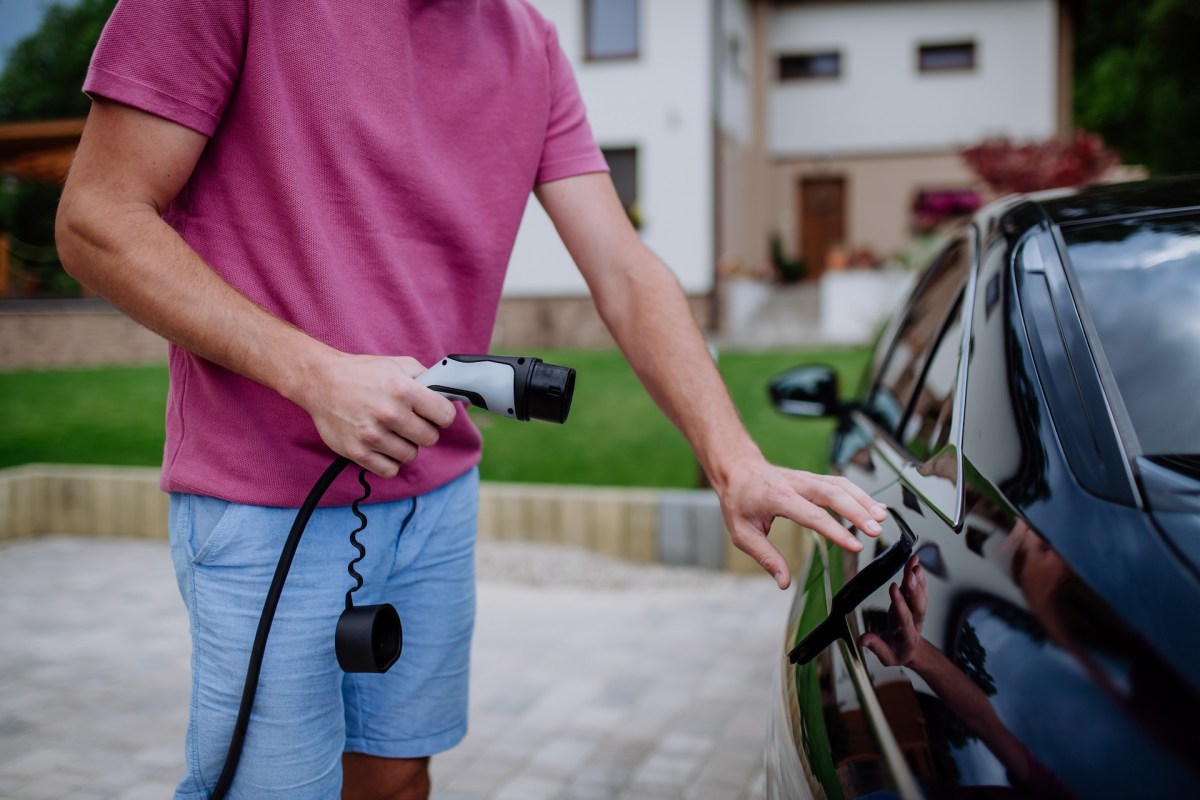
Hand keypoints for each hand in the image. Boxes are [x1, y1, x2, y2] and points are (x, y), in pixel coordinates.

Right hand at [293, 353, 456, 476]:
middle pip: (430, 438)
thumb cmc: (362, 373)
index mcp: (403, 390)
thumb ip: (427, 378)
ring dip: (406, 446)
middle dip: (424, 430)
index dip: (443, 415)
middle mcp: (389, 414)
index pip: (445, 415)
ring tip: (394, 433)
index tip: (435, 414)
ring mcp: (372, 435)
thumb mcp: (398, 364)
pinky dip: (390, 461)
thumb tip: (449, 394)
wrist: (321, 382)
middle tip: (412, 423)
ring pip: (410, 455)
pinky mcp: (357, 452)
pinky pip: (389, 470)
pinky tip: (384, 447)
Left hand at [717, 458, 887, 588]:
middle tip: (877, 530)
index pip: (813, 515)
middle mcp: (796, 484)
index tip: (855, 546)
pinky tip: (874, 507)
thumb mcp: (743, 533)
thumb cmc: (739, 500)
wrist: (738, 469)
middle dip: (858, 511)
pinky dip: (859, 494)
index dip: (836, 531)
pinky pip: (840, 484)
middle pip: (833, 494)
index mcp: (778, 497)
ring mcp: (807, 478)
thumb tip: (784, 582)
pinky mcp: (814, 479)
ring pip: (840, 485)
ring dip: (863, 500)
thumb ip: (766, 557)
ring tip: (882, 518)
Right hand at [860, 555, 926, 666]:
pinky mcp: (914, 603)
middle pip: (918, 604)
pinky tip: (915, 565)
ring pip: (920, 594)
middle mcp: (916, 622)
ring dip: (918, 578)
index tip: (893, 588)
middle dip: (914, 588)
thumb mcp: (886, 656)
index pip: (905, 618)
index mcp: (908, 635)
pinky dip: (917, 577)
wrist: (911, 650)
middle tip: (910, 573)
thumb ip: (876, 646)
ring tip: (915, 563)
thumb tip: (862, 639)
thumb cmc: (897, 652)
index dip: (900, 603)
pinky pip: (918, 589)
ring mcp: (917, 612)